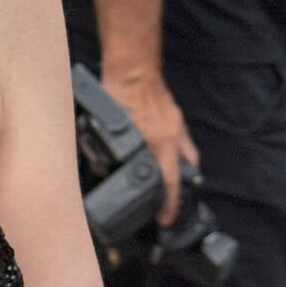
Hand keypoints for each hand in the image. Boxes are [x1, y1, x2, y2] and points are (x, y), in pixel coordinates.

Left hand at [101, 66, 197, 223]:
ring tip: (170, 186)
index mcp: (157, 142)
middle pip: (183, 172)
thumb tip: (100, 167)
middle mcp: (172, 137)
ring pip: (186, 157)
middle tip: (169, 207)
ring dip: (180, 172)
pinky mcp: (175, 117)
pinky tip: (170, 158)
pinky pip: (182, 142)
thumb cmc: (116, 93)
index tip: (165, 220)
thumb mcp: (106, 126)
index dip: (168, 204)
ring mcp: (176, 126)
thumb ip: (106, 148)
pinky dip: (179, 153)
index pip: (168, 181)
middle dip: (178, 192)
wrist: (131, 66)